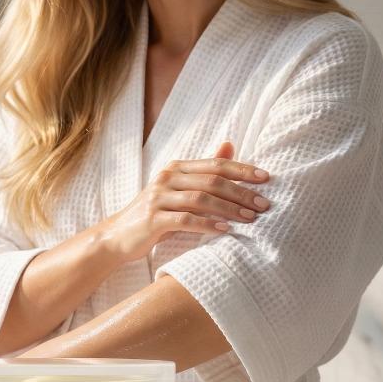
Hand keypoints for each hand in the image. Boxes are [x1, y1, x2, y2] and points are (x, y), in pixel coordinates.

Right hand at [100, 142, 271, 263]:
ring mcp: (158, 198)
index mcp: (175, 168)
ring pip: (201, 199)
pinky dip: (208, 224)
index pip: (215, 164)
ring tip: (250, 218)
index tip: (266, 178)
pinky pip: (186, 220)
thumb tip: (230, 145)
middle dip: (241, 192)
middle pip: (212, 180)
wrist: (116, 236)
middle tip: (264, 204)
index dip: (243, 169)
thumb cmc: (152, 214)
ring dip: (229, 209)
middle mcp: (167, 178)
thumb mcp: (177, 190)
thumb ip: (202, 172)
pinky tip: (224, 230)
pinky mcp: (153, 219)